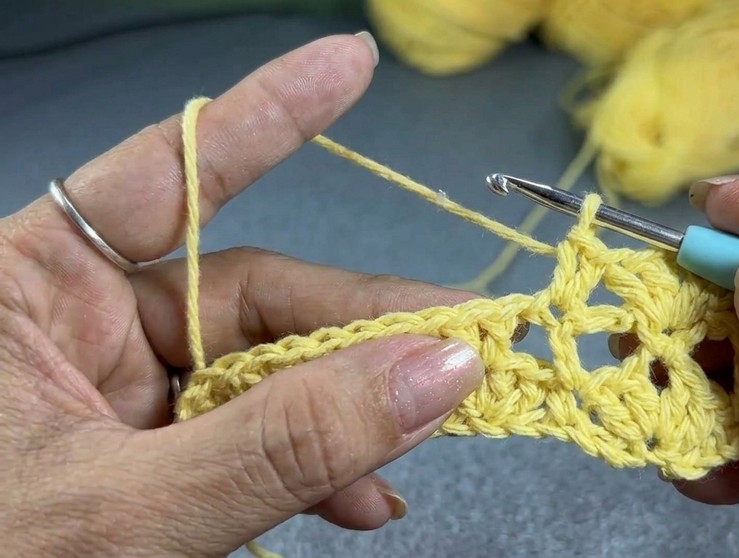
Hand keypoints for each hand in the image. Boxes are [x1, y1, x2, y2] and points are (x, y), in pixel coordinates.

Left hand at [0, 33, 488, 555]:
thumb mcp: (130, 508)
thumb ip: (282, 442)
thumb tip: (436, 369)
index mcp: (28, 293)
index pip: (165, 180)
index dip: (266, 118)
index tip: (350, 64)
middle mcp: (81, 328)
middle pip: (251, 295)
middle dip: (362, 328)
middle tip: (462, 345)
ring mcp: (125, 398)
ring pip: (268, 376)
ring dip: (353, 410)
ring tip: (428, 431)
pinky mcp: (157, 460)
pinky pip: (257, 441)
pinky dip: (317, 467)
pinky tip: (363, 495)